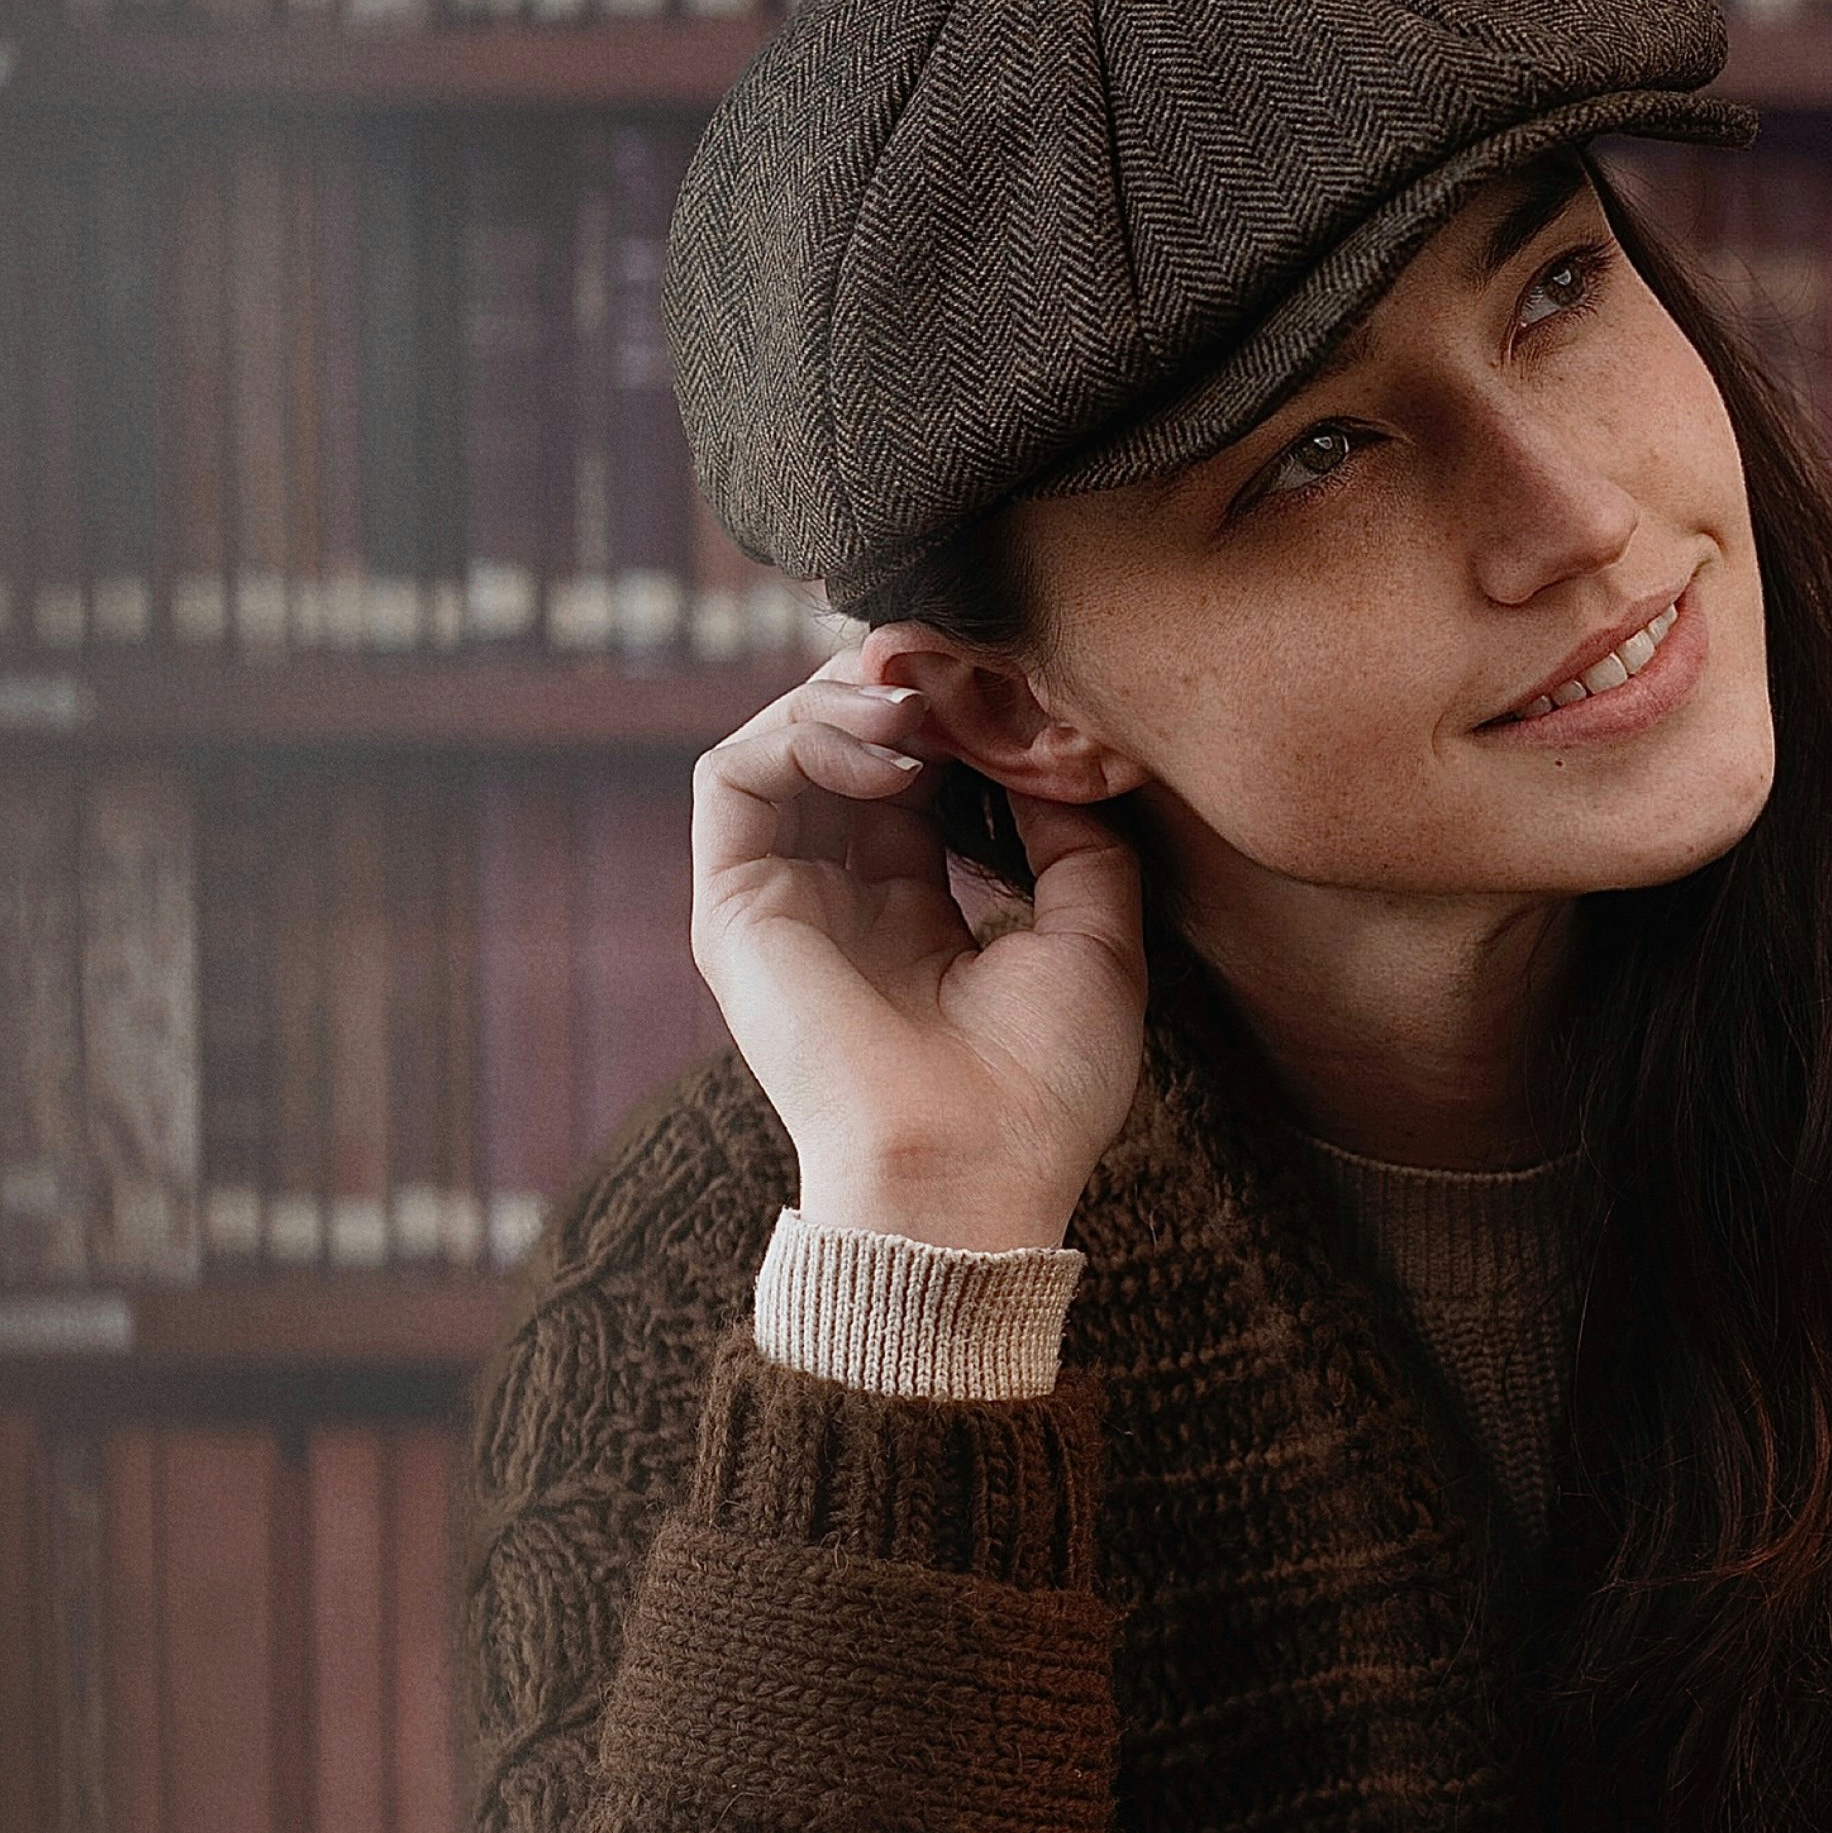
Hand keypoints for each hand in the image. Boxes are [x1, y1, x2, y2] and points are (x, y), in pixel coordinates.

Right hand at [690, 648, 1149, 1251]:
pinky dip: (800, 735)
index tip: (1006, 685)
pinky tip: (884, 750)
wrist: (970, 1171)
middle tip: (950, 661)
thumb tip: (1053, 760)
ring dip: (847, 700)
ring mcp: (782, 903)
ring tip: (920, 707)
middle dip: (897, 687)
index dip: (954, 718)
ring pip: (780, 745)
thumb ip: (1078, 844)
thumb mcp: (1099, 944)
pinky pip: (733, 778)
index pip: (916, 780)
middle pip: (843, 747)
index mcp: (917, 919)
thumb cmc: (1042, 1088)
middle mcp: (840, 904)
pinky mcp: (732, 907)